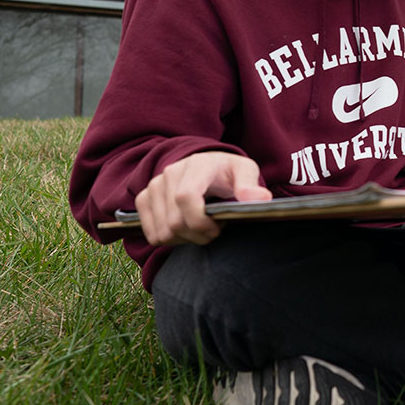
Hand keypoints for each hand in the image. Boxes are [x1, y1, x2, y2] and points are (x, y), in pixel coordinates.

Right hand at [134, 152, 270, 245]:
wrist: (207, 165)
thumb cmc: (228, 171)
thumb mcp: (246, 171)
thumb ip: (251, 185)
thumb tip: (260, 198)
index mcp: (197, 165)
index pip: (185, 198)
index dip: (200, 221)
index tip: (218, 228)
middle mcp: (170, 173)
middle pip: (175, 222)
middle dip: (198, 235)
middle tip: (215, 230)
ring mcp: (154, 186)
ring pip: (163, 232)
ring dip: (186, 239)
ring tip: (202, 227)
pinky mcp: (144, 199)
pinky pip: (152, 234)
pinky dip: (171, 239)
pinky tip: (187, 229)